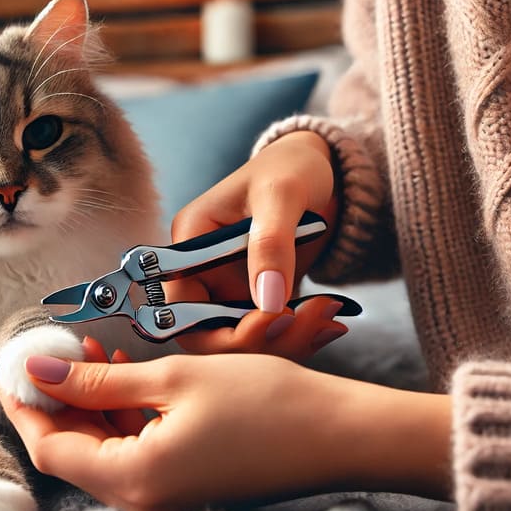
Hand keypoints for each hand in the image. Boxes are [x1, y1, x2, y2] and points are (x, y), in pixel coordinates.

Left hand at [0, 338, 451, 510]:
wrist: (343, 435)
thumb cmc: (267, 402)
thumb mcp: (173, 378)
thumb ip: (98, 378)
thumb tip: (37, 367)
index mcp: (136, 479)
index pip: (51, 447)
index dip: (24, 405)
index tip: (6, 366)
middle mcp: (144, 500)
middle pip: (73, 451)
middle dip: (54, 399)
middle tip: (44, 348)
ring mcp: (166, 497)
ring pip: (102, 450)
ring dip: (87, 402)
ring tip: (85, 347)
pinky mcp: (185, 484)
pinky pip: (134, 452)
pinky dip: (119, 415)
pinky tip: (118, 372)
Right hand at [166, 131, 340, 354]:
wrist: (323, 174)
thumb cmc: (291, 168)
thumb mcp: (281, 195)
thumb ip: (271, 244)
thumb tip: (267, 301)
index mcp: (189, 242)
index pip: (181, 309)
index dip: (217, 329)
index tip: (270, 320)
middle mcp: (201, 271)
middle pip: (208, 335)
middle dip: (256, 341)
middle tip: (303, 325)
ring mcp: (228, 288)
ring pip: (241, 341)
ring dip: (284, 341)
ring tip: (329, 318)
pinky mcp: (257, 299)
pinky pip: (268, 334)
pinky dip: (297, 336)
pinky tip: (329, 320)